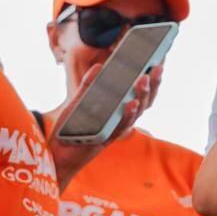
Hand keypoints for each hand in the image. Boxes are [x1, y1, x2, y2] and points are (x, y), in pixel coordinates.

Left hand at [48, 64, 161, 188]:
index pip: (141, 94)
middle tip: (157, 68)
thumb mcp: (80, 101)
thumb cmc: (71, 128)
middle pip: (145, 101)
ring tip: (144, 79)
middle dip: (153, 85)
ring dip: (142, 96)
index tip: (158, 63)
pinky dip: (128, 114)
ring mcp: (116, 129)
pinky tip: (131, 102)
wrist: (58, 152)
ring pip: (136, 113)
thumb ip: (89, 85)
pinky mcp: (107, 138)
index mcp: (119, 109)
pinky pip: (121, 126)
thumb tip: (99, 66)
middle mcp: (122, 119)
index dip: (152, 81)